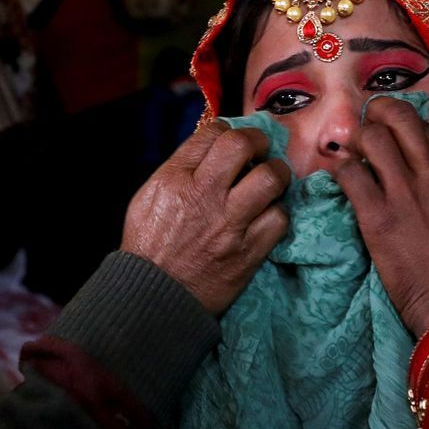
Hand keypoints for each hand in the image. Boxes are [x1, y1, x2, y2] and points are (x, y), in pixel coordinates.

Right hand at [122, 121, 289, 315]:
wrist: (153, 298)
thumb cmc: (149, 246)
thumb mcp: (150, 198)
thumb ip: (180, 170)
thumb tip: (212, 149)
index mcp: (174, 179)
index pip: (212, 133)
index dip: (229, 130)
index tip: (235, 141)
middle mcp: (202, 195)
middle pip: (243, 145)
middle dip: (259, 141)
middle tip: (261, 150)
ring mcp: (228, 224)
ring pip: (270, 178)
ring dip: (277, 175)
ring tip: (272, 181)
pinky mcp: (248, 251)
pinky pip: (279, 218)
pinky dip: (277, 214)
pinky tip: (268, 215)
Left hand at [329, 97, 428, 332]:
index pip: (423, 125)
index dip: (399, 124)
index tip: (388, 133)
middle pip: (396, 117)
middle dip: (374, 115)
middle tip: (365, 131)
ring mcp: (404, 192)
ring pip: (370, 138)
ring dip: (355, 143)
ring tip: (351, 157)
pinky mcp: (377, 216)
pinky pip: (348, 174)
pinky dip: (340, 172)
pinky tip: (341, 182)